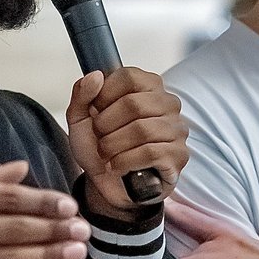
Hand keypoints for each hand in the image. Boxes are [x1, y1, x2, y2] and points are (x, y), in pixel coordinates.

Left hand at [66, 67, 188, 212]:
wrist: (107, 183)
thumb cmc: (99, 147)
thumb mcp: (80, 118)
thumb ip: (82, 93)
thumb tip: (96, 76)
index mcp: (148, 86)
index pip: (128, 77)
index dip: (104, 96)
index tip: (97, 112)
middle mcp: (168, 104)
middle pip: (133, 104)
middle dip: (105, 125)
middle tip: (100, 138)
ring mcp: (177, 130)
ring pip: (141, 130)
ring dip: (113, 146)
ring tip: (107, 154)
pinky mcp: (178, 156)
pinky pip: (150, 153)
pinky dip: (125, 162)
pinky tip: (117, 166)